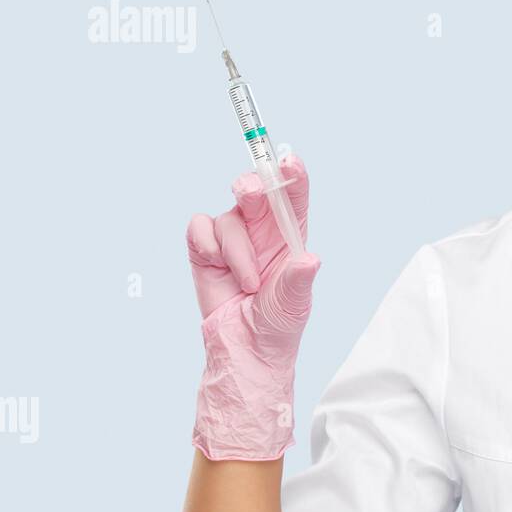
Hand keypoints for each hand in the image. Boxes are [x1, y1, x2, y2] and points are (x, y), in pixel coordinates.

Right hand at [186, 154, 320, 460]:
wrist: (244, 349)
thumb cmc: (276, 325)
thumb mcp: (293, 304)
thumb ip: (298, 279)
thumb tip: (310, 260)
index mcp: (290, 235)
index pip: (293, 196)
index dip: (291, 175)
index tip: (289, 161)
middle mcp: (262, 230)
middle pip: (257, 191)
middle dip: (253, 186)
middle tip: (250, 193)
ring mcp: (233, 237)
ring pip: (230, 216)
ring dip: (238, 250)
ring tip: (248, 284)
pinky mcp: (204, 249)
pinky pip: (201, 228)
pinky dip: (210, 247)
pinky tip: (219, 269)